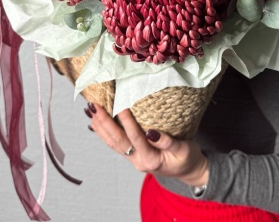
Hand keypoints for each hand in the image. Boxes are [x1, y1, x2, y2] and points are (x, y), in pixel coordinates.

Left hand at [85, 103, 208, 186]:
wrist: (187, 171)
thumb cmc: (187, 158)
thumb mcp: (184, 150)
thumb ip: (168, 142)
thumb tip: (152, 132)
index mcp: (151, 160)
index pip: (136, 138)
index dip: (128, 122)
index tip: (121, 106)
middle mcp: (138, 161)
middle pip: (118, 141)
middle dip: (105, 123)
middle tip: (95, 107)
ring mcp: (133, 158)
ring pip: (113, 142)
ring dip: (100, 126)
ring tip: (90, 111)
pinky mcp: (132, 154)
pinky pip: (114, 143)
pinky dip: (103, 132)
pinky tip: (95, 123)